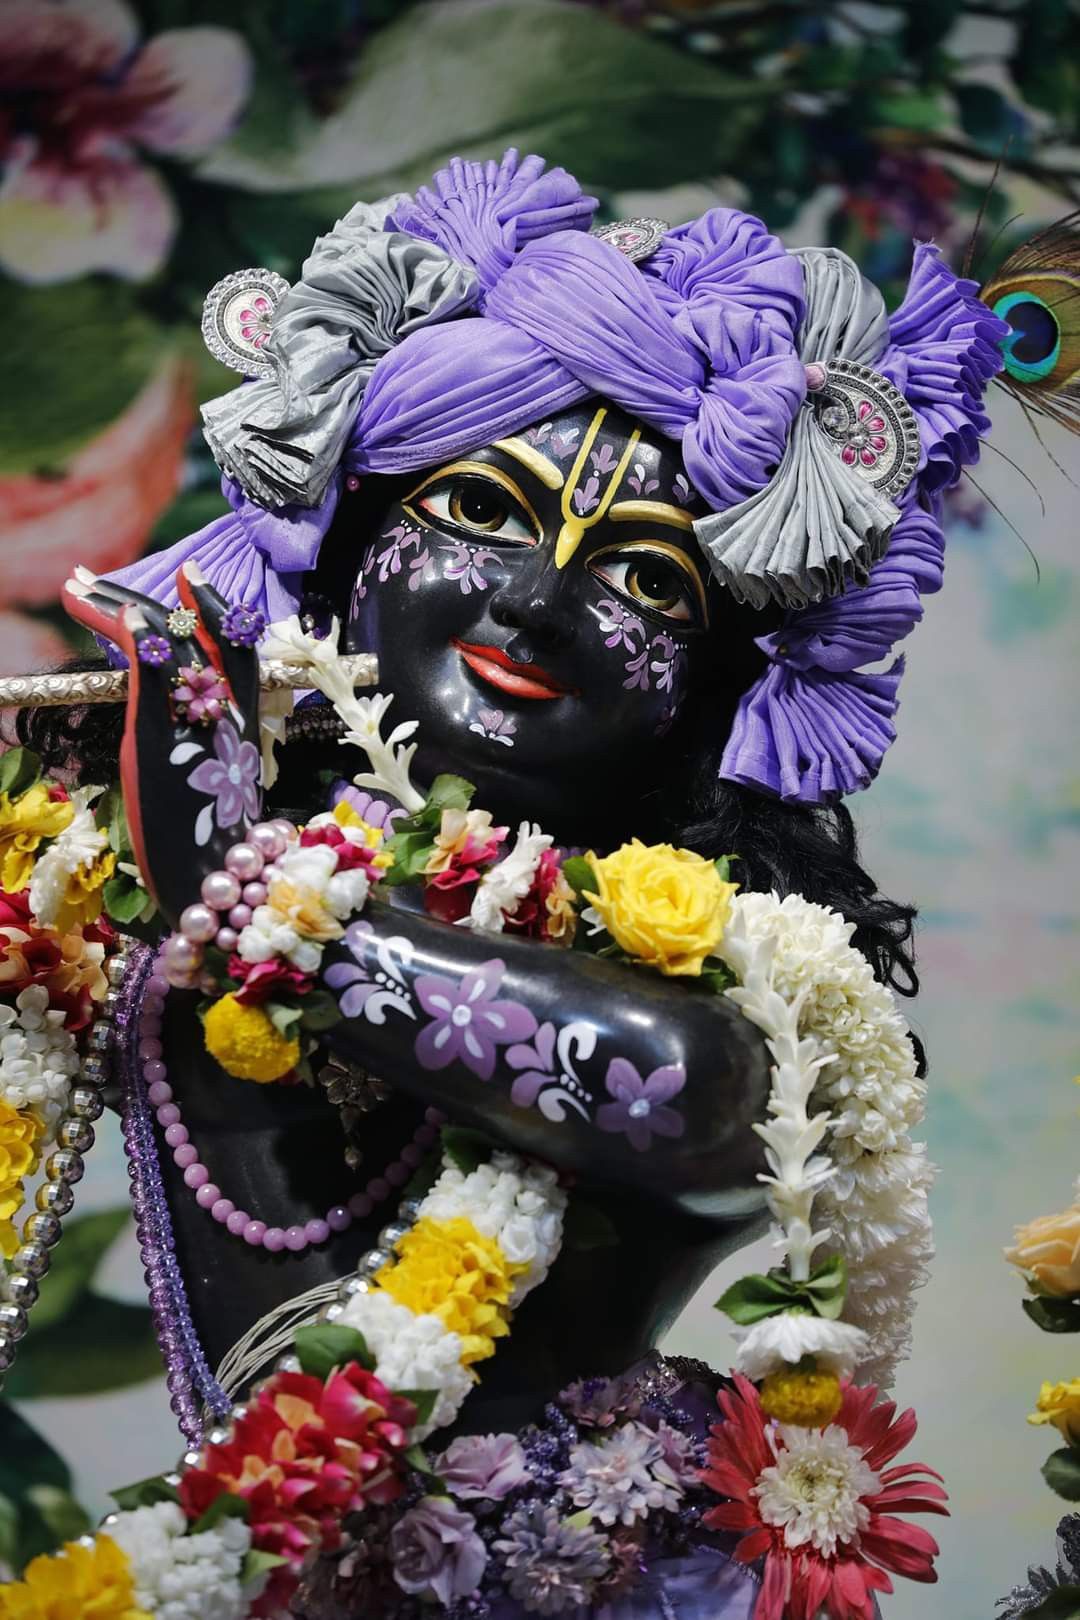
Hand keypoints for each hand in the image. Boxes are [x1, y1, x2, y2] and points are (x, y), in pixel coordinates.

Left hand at [62, 562, 262, 928]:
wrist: (216, 882)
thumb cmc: (216, 842)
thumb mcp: (215, 782)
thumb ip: (208, 740)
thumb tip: (183, 719)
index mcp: (245, 720)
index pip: (235, 643)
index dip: (211, 605)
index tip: (187, 573)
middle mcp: (227, 711)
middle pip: (195, 630)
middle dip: (142, 595)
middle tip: (94, 576)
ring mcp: (196, 721)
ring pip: (165, 641)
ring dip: (117, 605)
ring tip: (74, 585)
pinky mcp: (159, 738)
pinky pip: (149, 671)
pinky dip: (132, 635)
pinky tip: (110, 615)